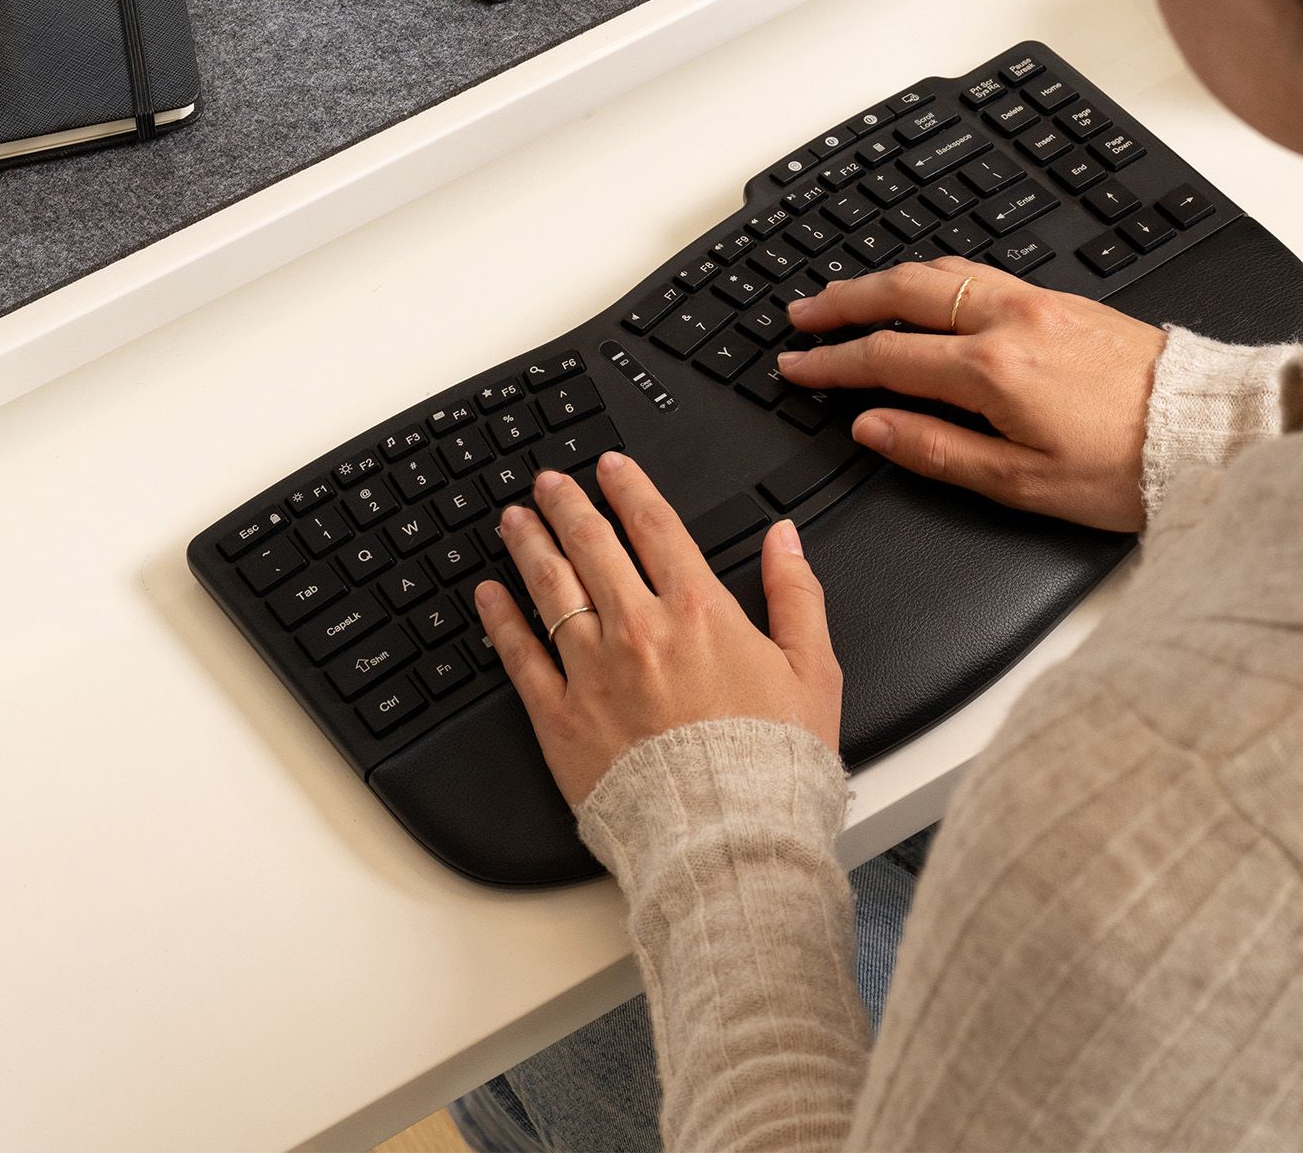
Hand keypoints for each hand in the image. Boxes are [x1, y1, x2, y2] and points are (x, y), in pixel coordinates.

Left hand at [472, 452, 842, 807]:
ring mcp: (593, 672)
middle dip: (567, 505)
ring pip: (550, 589)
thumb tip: (784, 541)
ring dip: (530, 546)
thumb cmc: (773, 763)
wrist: (728, 835)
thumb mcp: (814, 671)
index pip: (656, 528)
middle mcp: (639, 631)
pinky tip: (489, 595)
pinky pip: (520, 657)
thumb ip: (797, 596)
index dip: (630, 489)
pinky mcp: (561, 719)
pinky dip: (501, 619)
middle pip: (592, 547)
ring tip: (514, 521)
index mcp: (700, 613)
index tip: (611, 468)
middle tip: (549, 483)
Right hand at [778, 257, 1166, 531]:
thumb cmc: (1127, 467)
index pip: (886, 357)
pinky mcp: (1064, 300)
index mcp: (992, 369)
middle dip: (843, 301)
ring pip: (941, 271)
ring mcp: (1040, 302)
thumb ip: (936, 450)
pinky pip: (979, 271)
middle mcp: (1011, 320)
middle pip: (903, 294)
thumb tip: (872, 427)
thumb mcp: (1021, 483)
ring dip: (885, 279)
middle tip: (801, 315)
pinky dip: (933, 274)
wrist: (1207, 432)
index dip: (832, 364)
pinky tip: (926, 286)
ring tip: (849, 294)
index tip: (796, 367)